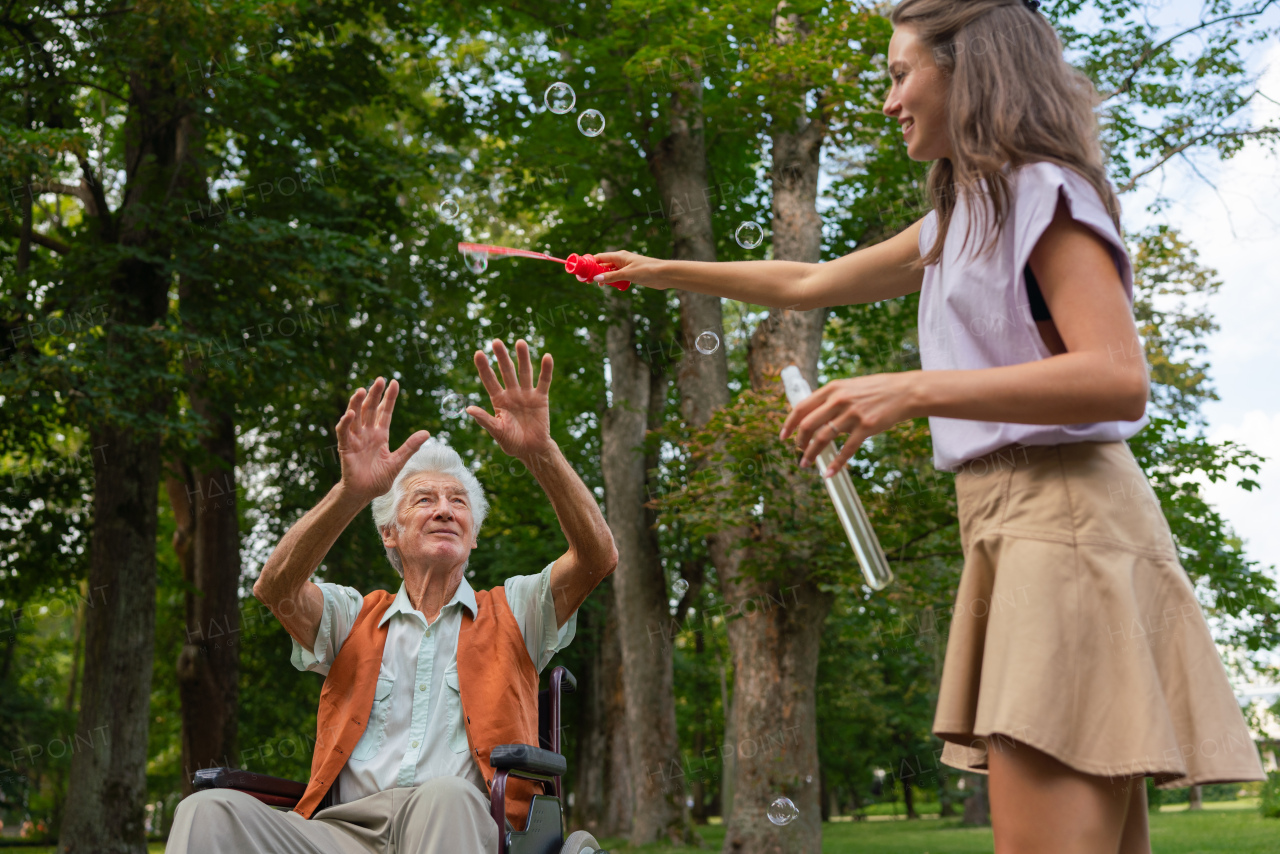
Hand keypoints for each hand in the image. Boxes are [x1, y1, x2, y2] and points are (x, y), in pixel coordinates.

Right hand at [335, 378, 430, 502]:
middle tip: (379, 379)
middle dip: (374, 394)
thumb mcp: (398, 461)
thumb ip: (410, 446)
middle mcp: (368, 434)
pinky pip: (344, 432)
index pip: (385, 412)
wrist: (364, 494)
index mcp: (381, 435)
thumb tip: (427, 432)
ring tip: (361, 390)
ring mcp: (356, 439)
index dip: (389, 398)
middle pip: (370, 409)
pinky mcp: (346, 447)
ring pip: (355, 417)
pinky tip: (350, 413)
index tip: (394, 382)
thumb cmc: (379, 479)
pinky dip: (345, 422)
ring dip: (357, 403)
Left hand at [470, 339, 554, 460]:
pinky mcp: (541, 398)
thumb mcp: (496, 431)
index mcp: (498, 400)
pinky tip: (547, 357)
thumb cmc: (511, 442)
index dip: (484, 367)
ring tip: (520, 342)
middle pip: (506, 371)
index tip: (478, 353)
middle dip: (502, 357)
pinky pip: (544, 382)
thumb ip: (484, 419)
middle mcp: (512, 393)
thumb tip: (468, 409)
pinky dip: (546, 370)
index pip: (489, 380)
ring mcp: (527, 394)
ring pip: (524, 372)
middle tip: (496, 341)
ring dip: (523, 357)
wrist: (531, 450)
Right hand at [592, 250, 670, 289]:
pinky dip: (613, 281)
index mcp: (619, 256)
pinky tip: (611, 287)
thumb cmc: (647, 270)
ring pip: (610, 272)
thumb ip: (612, 276)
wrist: (664, 274)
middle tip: (588, 282)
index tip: (583, 271)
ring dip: (604, 277)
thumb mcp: (627, 274)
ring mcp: (626, 268)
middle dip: (595, 272)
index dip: (590, 263)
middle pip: (603, 265)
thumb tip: (597, 278)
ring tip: (600, 286)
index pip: (600, 257)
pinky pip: (617, 277)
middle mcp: (621, 260)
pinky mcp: (631, 275)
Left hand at [779, 372, 919, 476]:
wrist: (904, 392)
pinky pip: (846, 449)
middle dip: (799, 441)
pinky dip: (836, 464)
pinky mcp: (866, 427)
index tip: (783, 436)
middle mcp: (839, 400)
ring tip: (806, 463)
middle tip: (798, 451)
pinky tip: (829, 473)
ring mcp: (852, 414)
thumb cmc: (875, 391)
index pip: (801, 407)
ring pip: (823, 438)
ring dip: (812, 454)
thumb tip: (811, 417)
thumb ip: (830, 400)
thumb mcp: (848, 388)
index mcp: (832, 389)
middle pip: (808, 424)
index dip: (789, 424)